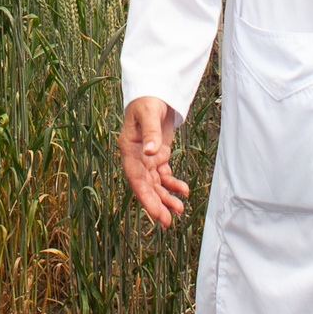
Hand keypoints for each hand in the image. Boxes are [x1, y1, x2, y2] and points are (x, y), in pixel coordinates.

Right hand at [118, 96, 190, 226]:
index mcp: (129, 148)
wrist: (154, 91)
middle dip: (156, 204)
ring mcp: (147, 158)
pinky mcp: (158, 156)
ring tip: (179, 209)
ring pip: (155, 184)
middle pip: (145, 185)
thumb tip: (150, 152)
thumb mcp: (148, 113)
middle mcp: (136, 157)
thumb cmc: (147, 100)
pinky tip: (184, 191)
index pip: (136, 178)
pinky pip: (164, 175)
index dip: (146, 197)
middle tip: (168, 222)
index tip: (156, 213)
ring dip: (165, 197)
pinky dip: (173, 184)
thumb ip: (150, 133)